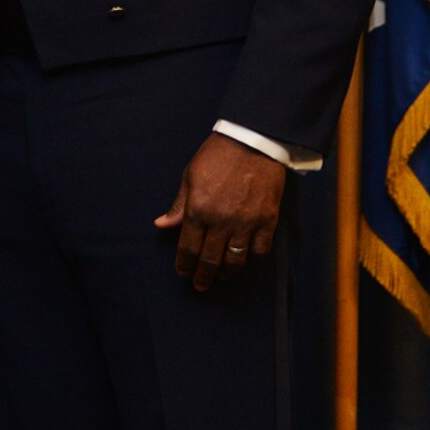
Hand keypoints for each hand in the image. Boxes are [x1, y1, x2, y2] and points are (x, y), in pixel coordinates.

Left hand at [154, 132, 287, 290]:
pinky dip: (251, 259)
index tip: (182, 273)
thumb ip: (179, 206)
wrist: (252, 143)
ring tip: (221, 278)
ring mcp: (247, 223)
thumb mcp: (190, 177)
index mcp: (199, 210)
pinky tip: (244, 260)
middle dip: (203, 276)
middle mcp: (222, 221)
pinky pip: (260, 250)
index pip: (188, 246)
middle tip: (200, 286)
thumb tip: (162, 225)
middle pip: (211, 259)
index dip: (184, 264)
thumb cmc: (216, 157)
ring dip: (227, 273)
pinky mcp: (268, 221)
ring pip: (236, 260)